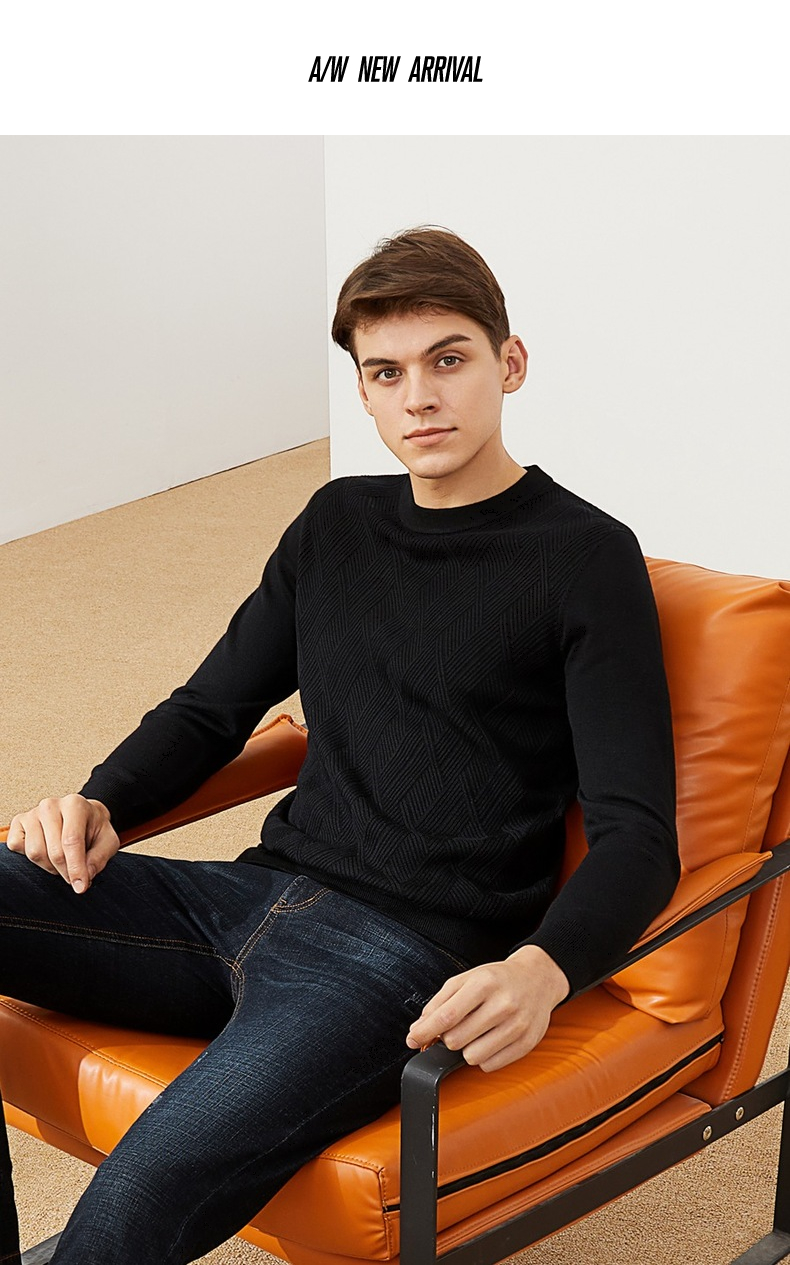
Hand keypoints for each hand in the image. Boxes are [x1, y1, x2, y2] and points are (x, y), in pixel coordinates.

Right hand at [5, 794, 119, 893]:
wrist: (82, 816)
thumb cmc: (94, 829)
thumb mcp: (108, 842)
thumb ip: (99, 858)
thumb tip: (85, 876)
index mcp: (75, 805)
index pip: (71, 840)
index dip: (75, 867)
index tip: (80, 887)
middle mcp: (51, 805)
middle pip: (53, 850)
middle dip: (65, 871)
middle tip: (74, 875)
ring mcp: (32, 812)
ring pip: (34, 852)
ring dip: (49, 867)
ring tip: (62, 862)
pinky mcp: (18, 822)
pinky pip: (16, 847)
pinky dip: (31, 858)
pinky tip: (45, 854)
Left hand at [406, 945, 569, 1072]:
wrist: (537, 979)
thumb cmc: (497, 979)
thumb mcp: (466, 979)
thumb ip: (439, 1003)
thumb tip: (418, 1029)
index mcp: (484, 983)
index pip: (447, 1015)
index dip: (425, 1031)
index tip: (412, 1040)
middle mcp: (503, 1004)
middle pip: (456, 1040)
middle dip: (448, 1038)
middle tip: (456, 1028)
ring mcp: (517, 1025)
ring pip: (472, 1056)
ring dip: (466, 1049)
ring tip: (475, 1033)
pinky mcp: (527, 1043)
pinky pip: (490, 1065)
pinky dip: (483, 1057)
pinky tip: (489, 1040)